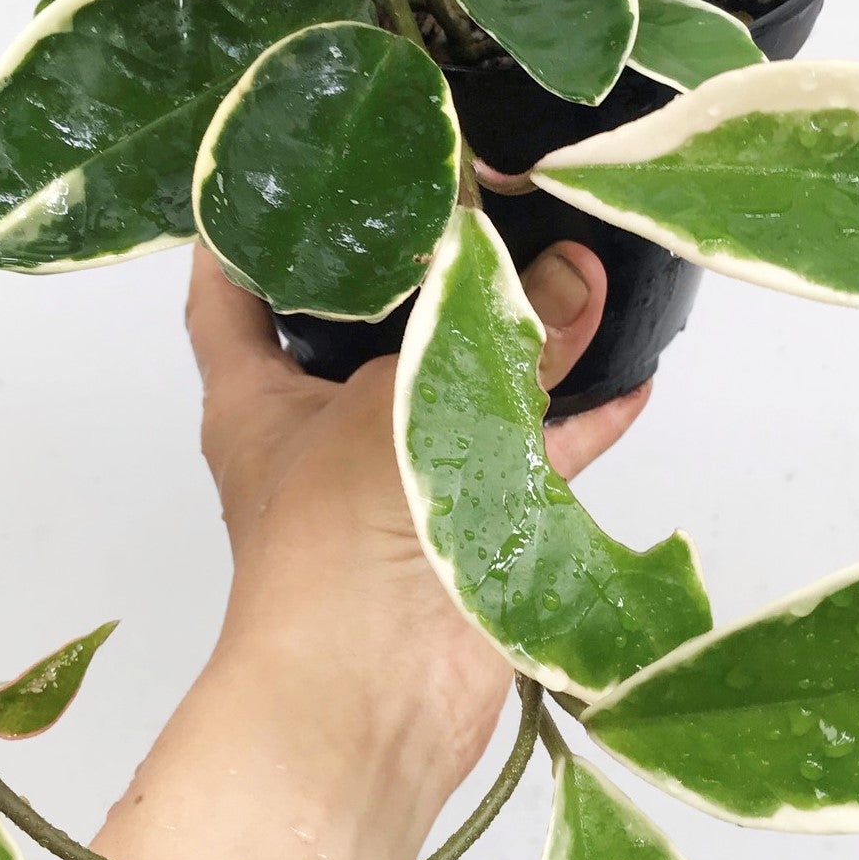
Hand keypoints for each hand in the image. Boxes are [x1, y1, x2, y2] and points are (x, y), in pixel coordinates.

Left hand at [185, 237, 651, 804]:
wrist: (369, 702)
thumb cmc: (339, 539)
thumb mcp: (400, 410)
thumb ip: (488, 338)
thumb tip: (578, 274)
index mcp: (256, 394)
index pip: (228, 287)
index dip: (245, 220)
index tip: (290, 157)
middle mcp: (320, 428)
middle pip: (360, 324)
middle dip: (412, 265)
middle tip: (468, 189)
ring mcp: (395, 478)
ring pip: (457, 385)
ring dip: (513, 338)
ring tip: (572, 265)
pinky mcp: (463, 525)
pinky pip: (526, 457)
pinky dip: (575, 426)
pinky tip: (630, 383)